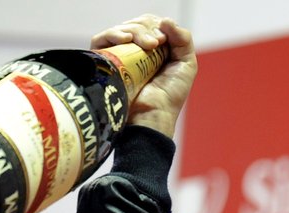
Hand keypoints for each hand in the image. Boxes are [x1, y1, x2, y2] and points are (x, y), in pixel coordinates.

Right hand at [90, 15, 197, 137]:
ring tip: (147, 46)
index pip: (151, 23)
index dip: (158, 26)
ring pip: (122, 29)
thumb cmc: (170, 95)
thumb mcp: (186, 64)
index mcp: (154, 49)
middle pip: (137, 23)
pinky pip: (102, 38)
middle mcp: (135, 50)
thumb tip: (165, 20)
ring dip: (136, 31)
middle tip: (155, 45)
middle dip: (147, 29)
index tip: (163, 41)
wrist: (153, 115)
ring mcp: (119, 55)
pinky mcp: (104, 61)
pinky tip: (126, 39)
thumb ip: (183, 39)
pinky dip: (114, 34)